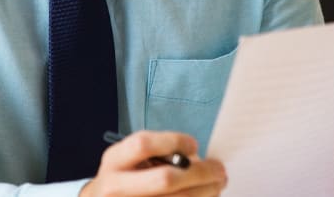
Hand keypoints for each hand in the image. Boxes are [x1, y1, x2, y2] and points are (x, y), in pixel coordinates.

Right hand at [80, 131, 226, 196]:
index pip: (143, 144)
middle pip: (166, 179)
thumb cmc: (125, 177)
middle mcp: (116, 188)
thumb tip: (199, 159)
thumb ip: (158, 154)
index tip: (194, 145)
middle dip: (200, 173)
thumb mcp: (130, 159)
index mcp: (114, 162)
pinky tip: (205, 196)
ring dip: (205, 192)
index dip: (174, 141)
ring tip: (218, 184)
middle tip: (219, 170)